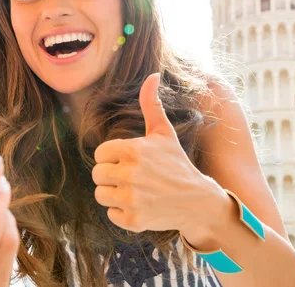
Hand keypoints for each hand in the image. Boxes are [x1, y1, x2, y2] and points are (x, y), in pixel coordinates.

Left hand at [92, 73, 223, 234]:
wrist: (197, 200)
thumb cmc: (176, 163)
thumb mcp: (163, 132)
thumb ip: (151, 104)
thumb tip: (151, 74)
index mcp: (132, 150)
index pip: (100, 154)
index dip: (113, 157)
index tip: (130, 161)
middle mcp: (129, 174)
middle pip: (97, 174)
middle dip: (112, 175)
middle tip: (134, 177)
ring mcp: (131, 198)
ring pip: (100, 194)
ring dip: (114, 193)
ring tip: (135, 190)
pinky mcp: (133, 220)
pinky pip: (111, 213)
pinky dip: (122, 212)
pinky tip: (140, 205)